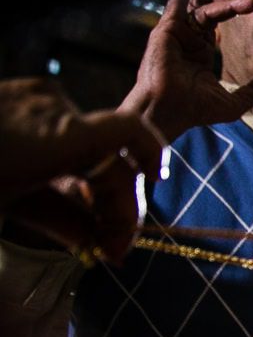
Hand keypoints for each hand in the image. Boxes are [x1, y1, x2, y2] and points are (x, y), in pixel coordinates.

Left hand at [0, 77, 165, 260]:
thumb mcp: (8, 206)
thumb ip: (63, 223)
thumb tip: (103, 244)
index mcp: (57, 137)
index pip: (130, 134)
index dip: (152, 157)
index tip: (153, 184)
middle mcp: (54, 107)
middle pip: (107, 152)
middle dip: (113, 197)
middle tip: (107, 241)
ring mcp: (35, 95)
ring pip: (83, 143)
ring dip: (86, 180)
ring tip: (73, 216)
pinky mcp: (19, 92)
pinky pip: (57, 128)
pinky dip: (61, 158)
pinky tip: (47, 181)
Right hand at [125, 0, 252, 140]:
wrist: (168, 112)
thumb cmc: (194, 110)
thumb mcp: (232, 102)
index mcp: (199, 51)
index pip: (216, 20)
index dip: (233, 9)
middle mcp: (186, 39)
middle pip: (207, 7)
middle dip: (229, 1)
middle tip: (252, 2)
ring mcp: (175, 34)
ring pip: (197, 4)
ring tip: (239, 0)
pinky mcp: (166, 31)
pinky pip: (176, 5)